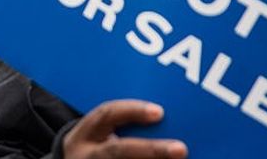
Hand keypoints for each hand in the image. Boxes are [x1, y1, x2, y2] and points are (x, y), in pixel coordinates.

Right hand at [63, 100, 186, 158]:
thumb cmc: (95, 146)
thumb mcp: (98, 133)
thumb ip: (124, 125)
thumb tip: (165, 119)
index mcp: (85, 134)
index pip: (106, 115)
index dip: (132, 111)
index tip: (159, 112)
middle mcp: (86, 155)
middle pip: (118, 151)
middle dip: (151, 149)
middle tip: (180, 149)